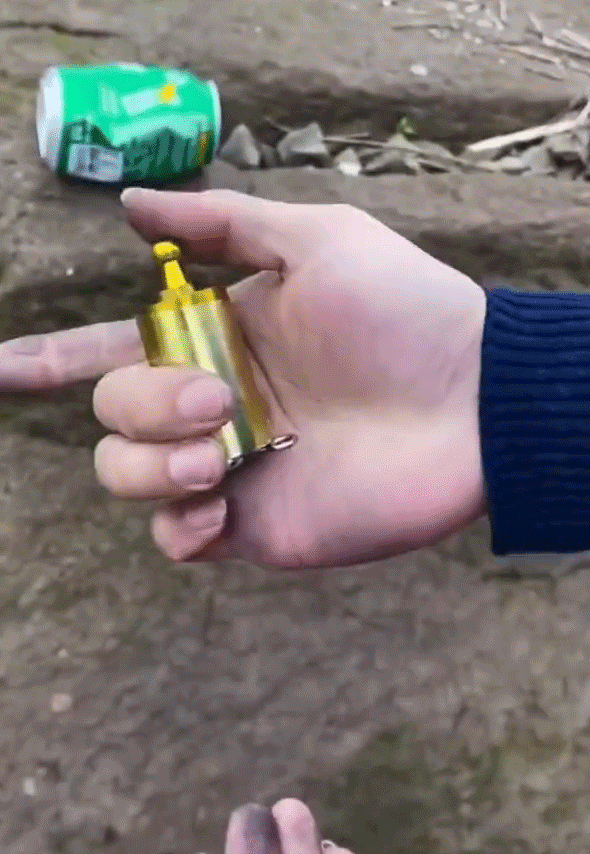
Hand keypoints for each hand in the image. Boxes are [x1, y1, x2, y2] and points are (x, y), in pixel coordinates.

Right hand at [0, 188, 485, 567]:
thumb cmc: (403, 312)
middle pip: (110, 413)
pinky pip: (174, 541)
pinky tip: (224, 505)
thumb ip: (222, 224)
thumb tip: (130, 208)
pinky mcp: (255, 529)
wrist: (469, 402)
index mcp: (215, 341)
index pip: (109, 351)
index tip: (0, 369)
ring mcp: (229, 471)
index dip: (47, 358)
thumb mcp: (315, 240)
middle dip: (145, 406)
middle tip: (219, 399)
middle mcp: (211, 406)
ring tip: (220, 454)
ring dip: (154, 464)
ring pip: (126, 477)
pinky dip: (180, 525)